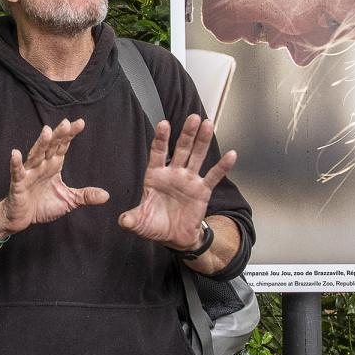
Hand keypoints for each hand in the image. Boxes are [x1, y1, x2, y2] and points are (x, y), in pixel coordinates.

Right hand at [0, 119, 109, 235]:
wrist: (21, 218)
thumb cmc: (42, 205)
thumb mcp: (68, 200)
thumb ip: (85, 196)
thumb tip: (106, 195)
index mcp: (53, 165)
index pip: (62, 146)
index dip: (70, 134)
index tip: (80, 123)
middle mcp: (41, 165)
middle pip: (50, 146)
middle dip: (58, 135)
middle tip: (66, 123)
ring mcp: (29, 173)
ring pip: (35, 155)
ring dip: (41, 143)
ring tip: (47, 131)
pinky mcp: (18, 184)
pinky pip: (17, 172)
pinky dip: (16, 163)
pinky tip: (15, 153)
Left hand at [118, 114, 236, 249]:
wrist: (174, 237)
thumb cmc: (155, 225)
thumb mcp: (139, 222)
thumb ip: (131, 219)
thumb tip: (123, 221)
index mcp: (155, 176)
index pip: (158, 152)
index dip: (161, 139)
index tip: (163, 124)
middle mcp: (173, 174)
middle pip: (181, 149)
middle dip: (186, 133)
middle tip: (192, 117)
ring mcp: (189, 180)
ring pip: (197, 156)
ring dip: (202, 141)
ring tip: (208, 124)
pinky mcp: (202, 190)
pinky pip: (213, 176)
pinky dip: (223, 166)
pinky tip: (231, 154)